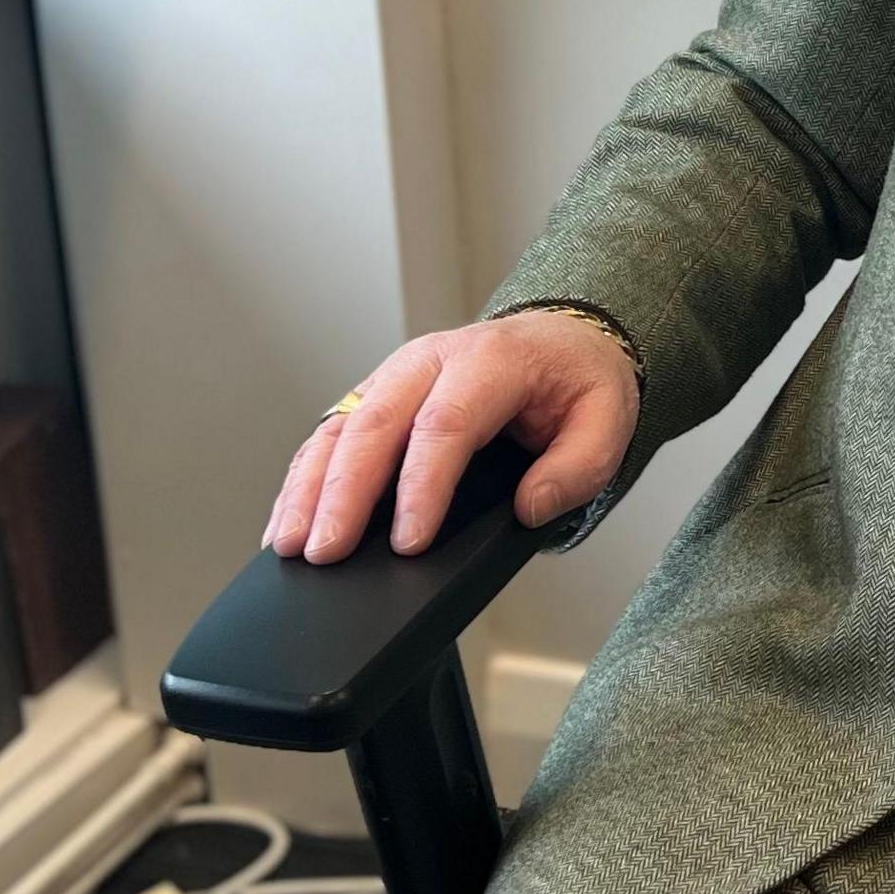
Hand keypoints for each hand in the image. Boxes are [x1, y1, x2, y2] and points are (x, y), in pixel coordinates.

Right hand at [260, 309, 641, 562]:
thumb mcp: (606, 421)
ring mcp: (395, 375)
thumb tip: (530, 507)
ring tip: (290, 545)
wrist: (560, 340)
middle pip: (376, 424)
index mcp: (491, 360)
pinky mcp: (375, 396)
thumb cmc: (577, 383)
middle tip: (325, 553)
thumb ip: (576, 467)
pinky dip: (304, 480)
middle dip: (344, 493)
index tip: (407, 543)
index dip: (421, 486)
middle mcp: (431, 360)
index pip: (446, 423)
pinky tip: (288, 524)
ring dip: (309, 488)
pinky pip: (331, 435)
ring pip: (340, 428)